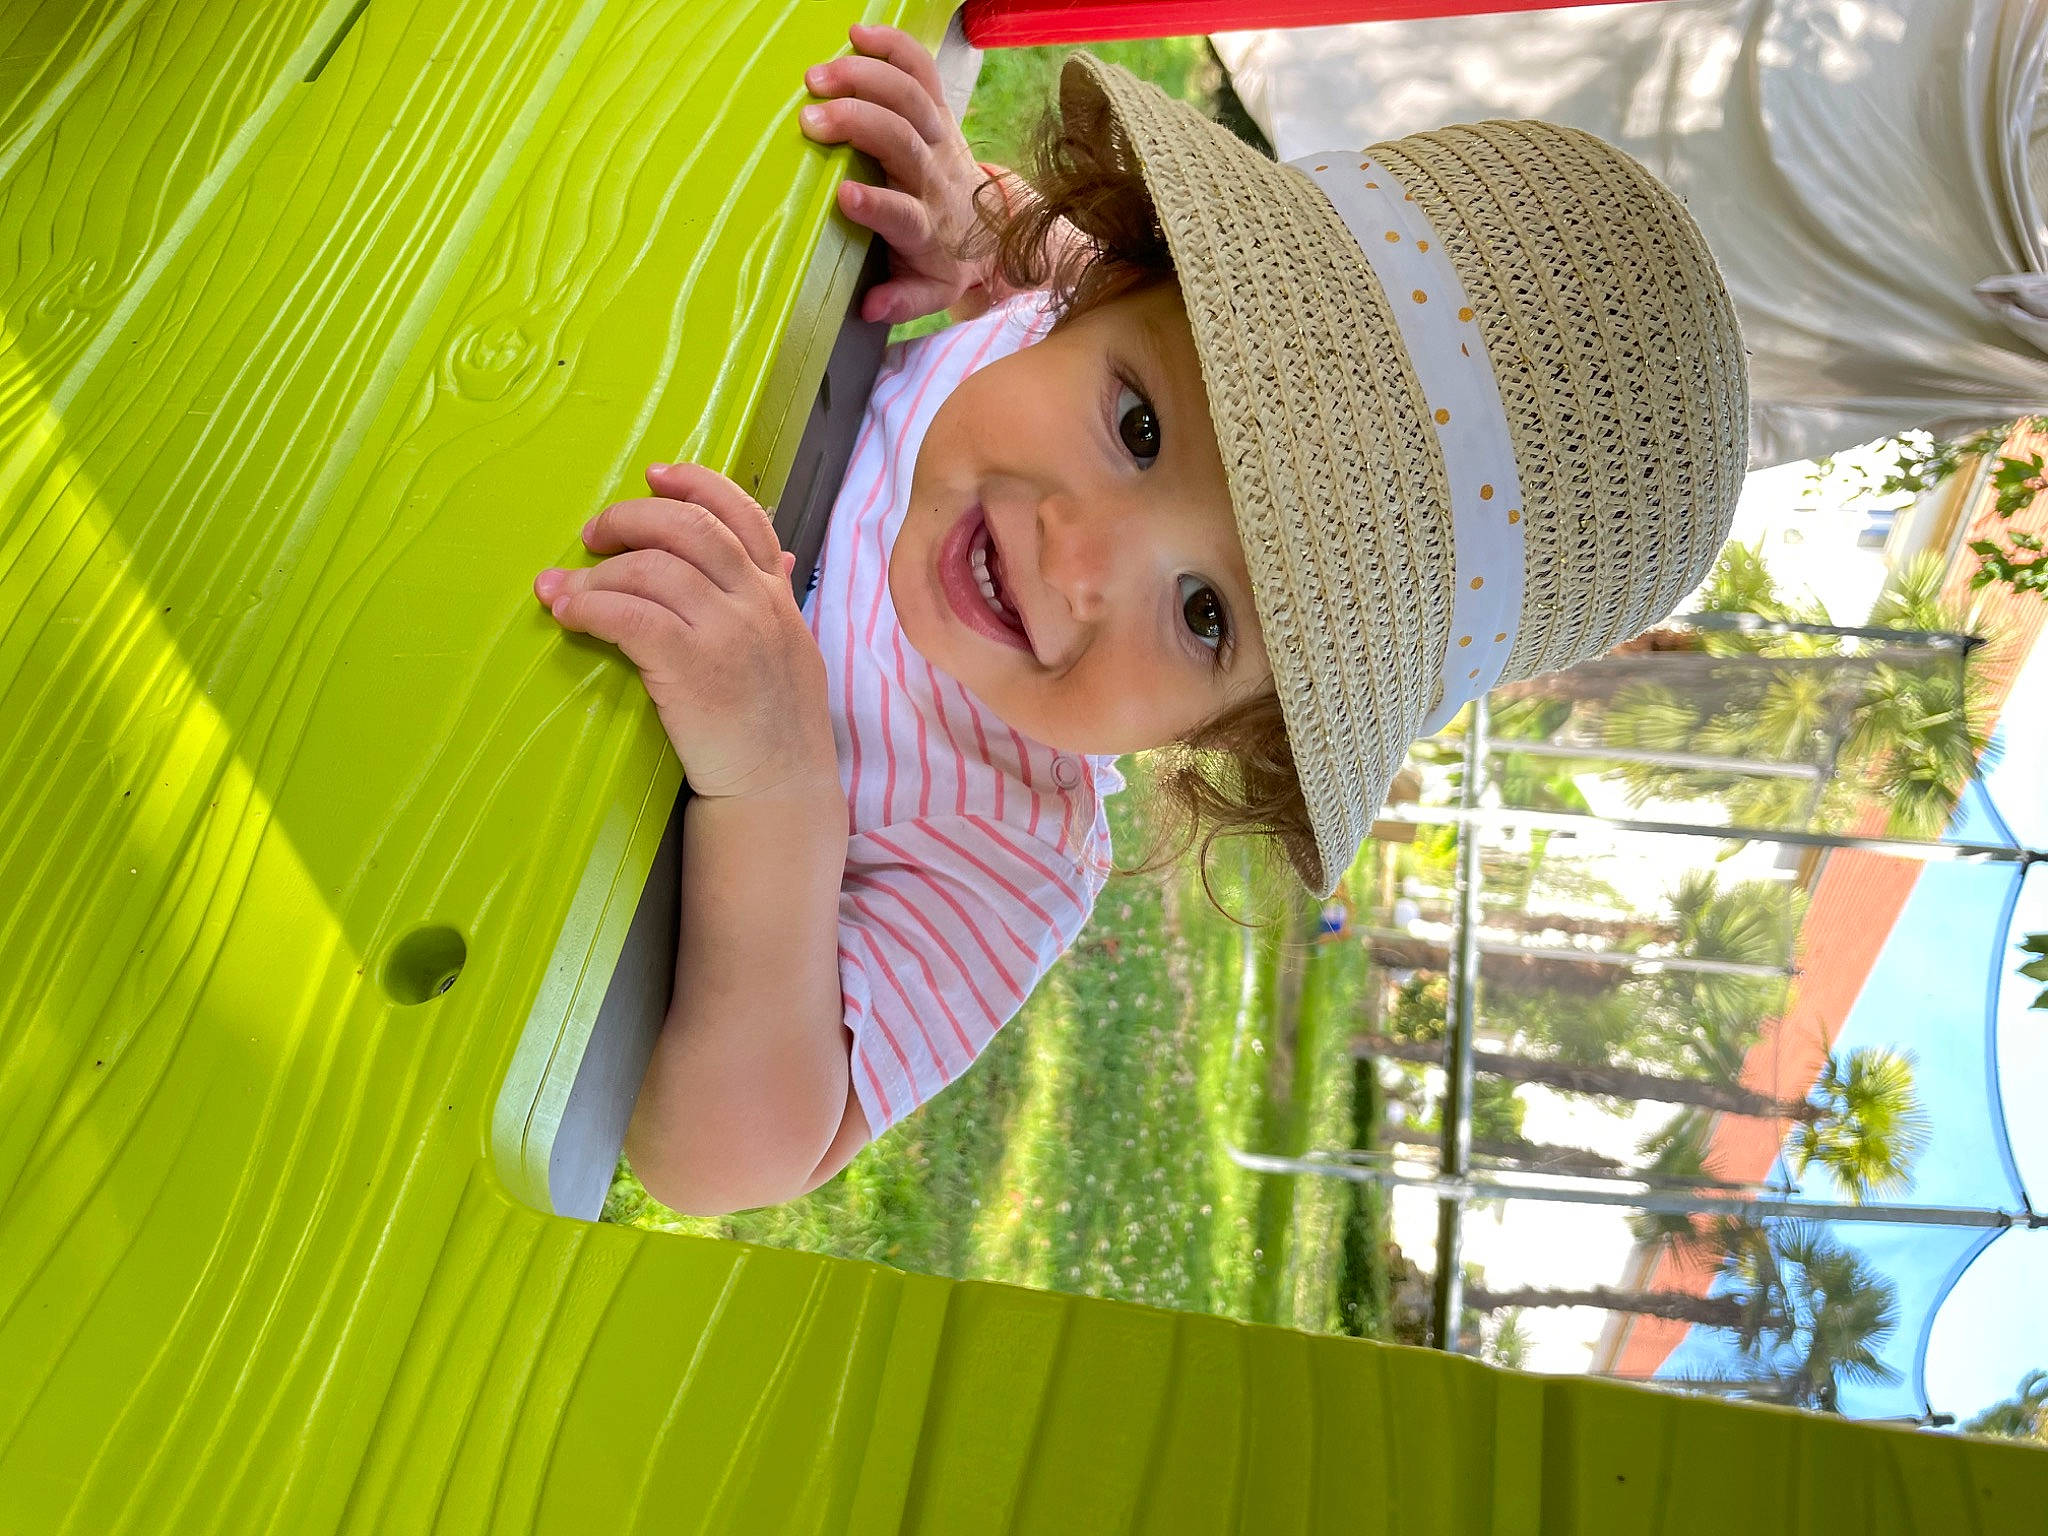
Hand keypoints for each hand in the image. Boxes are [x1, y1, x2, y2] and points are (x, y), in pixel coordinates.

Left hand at [535, 463, 836, 801]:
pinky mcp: (691, 668)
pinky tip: (568, 613)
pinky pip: (628, 616)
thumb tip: (774, 560)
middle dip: (631, 518)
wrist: (779, 789)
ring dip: (595, 573)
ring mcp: (726, 633)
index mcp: (775, 595)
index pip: (742, 514)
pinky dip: (589, 607)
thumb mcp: (793, 649)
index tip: (654, 475)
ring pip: (651, 568)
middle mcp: (755, 603)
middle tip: (594, 534)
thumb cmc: (777, 727)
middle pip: (687, 527)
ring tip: (564, 588)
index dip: (694, 484)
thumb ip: (777, 600)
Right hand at [800, 23, 993, 325]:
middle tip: (810, 119)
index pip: (903, 214)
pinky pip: (921, 70)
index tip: (844, 195)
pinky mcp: (940, 112)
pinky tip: (857, 34)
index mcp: (927, 226)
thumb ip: (901, 299)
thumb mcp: (930, 293)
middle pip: (902, 141)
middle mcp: (935, 177)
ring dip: (864, 78)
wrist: (994, 232)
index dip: (876, 205)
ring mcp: (940, 139)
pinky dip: (893, 46)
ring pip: (909, 97)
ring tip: (818, 75)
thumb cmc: (946, 262)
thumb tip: (870, 307)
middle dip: (858, 123)